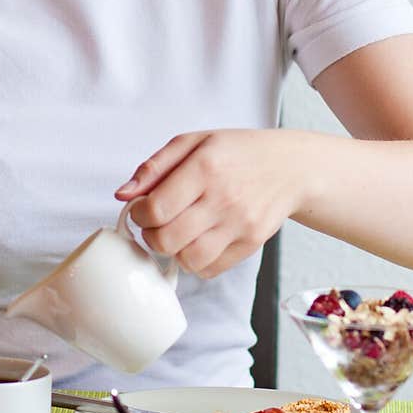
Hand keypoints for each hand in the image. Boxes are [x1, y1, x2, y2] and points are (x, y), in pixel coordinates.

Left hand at [115, 129, 306, 278]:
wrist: (289, 167)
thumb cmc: (237, 152)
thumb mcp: (193, 142)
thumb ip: (154, 167)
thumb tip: (123, 194)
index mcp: (205, 167)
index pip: (156, 208)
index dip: (138, 214)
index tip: (141, 209)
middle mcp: (224, 198)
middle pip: (167, 240)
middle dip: (150, 236)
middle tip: (155, 224)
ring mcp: (240, 225)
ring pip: (188, 260)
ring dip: (173, 252)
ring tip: (176, 234)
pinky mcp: (251, 244)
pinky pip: (210, 270)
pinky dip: (196, 262)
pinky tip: (197, 242)